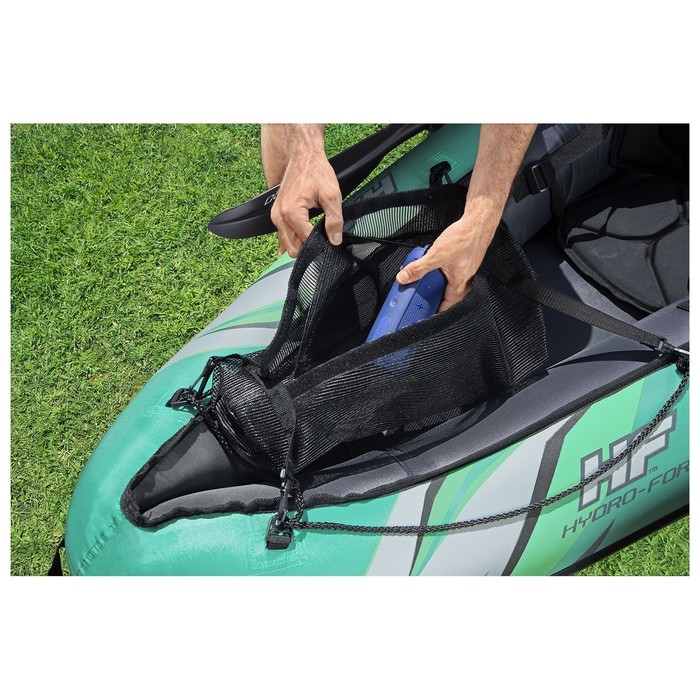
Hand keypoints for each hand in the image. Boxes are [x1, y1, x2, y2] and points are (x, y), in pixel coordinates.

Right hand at [266, 126, 343, 257]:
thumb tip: (335, 240)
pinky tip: (305, 234)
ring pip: (287, 244)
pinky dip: (294, 238)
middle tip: (323, 237)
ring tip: (315, 232)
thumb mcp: (332, 195)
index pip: (306, 242)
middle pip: (293, 248)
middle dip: (308, 247)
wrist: (304, 156)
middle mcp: (279, 217)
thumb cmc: (316, 171)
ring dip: (301, 243)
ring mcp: (276, 216)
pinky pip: (283, 235)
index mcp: (291, 213)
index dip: (320, 243)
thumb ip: (335, 220)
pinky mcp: (277, 214)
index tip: (330, 239)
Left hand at [395, 197, 501, 310]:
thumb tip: (404, 278)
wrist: (478, 222)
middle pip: (443, 295)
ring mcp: (461, 270)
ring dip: (431, 280)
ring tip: (419, 276)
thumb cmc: (465, 238)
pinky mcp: (459, 261)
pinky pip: (445, 271)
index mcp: (459, 285)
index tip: (422, 315)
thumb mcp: (436, 255)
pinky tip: (429, 262)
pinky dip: (436, 269)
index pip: (446, 307)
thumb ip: (418, 268)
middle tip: (415, 295)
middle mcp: (462, 280)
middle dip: (429, 294)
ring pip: (443, 282)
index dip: (434, 313)